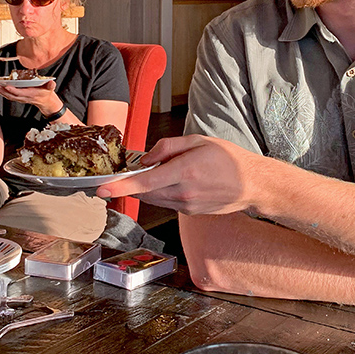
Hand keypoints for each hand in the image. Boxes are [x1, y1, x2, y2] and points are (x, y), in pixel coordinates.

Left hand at [0, 79, 58, 114]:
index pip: (20, 93)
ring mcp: (21, 99)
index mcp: (31, 94)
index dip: (13, 90)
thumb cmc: (46, 93)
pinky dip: (3, 93)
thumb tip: (52, 82)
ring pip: (9, 96)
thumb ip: (51, 85)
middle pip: (11, 95)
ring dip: (1, 91)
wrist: (46, 101)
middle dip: (3, 91)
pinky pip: (9, 96)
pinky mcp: (19, 98)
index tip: (7, 86)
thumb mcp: (50, 88)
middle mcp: (24, 98)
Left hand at [97, 135, 262, 214]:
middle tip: (131, 170)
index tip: (102, 189)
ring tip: (162, 171)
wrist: (252, 184)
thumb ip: (168, 147)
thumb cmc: (228, 158)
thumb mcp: (199, 140)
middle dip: (132, 183)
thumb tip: (146, 159)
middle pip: (145, 192)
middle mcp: (184, 192)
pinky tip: (176, 180)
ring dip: (148, 187)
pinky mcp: (189, 213)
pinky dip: (162, 192)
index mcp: (185, 171)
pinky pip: (166, 202)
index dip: (121, 186)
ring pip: (154, 198)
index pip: (146, 182)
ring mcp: (186, 206)